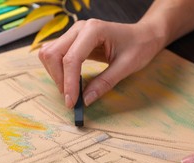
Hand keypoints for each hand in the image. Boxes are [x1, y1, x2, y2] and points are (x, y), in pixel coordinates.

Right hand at [38, 18, 163, 107]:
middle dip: (59, 79)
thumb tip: (85, 100)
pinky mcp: (71, 41)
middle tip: (71, 98)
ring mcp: (73, 33)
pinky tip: (69, 80)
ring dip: (55, 75)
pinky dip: (56, 70)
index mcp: (94, 30)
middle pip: (53, 54)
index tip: (72, 102)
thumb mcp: (126, 67)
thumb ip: (104, 83)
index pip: (71, 59)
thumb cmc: (139, 46)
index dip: (69, 83)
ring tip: (70, 90)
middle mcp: (79, 28)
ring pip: (49, 54)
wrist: (143, 35)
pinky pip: (54, 55)